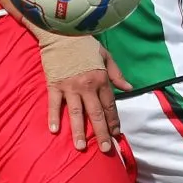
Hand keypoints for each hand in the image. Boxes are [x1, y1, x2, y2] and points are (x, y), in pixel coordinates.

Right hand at [40, 36, 132, 151]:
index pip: (109, 105)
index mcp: (100, 78)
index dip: (113, 121)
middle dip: (101, 133)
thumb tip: (129, 88)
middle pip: (95, 114)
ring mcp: (69, 87)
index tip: (116, 134)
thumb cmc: (84, 43)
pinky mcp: (54, 85)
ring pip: (76, 113)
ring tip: (81, 147)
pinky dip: (54, 117)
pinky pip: (54, 104)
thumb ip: (116, 73)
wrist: (61, 32)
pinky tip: (55, 131)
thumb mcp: (105, 55)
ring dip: (79, 131)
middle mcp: (87, 86)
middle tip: (106, 150)